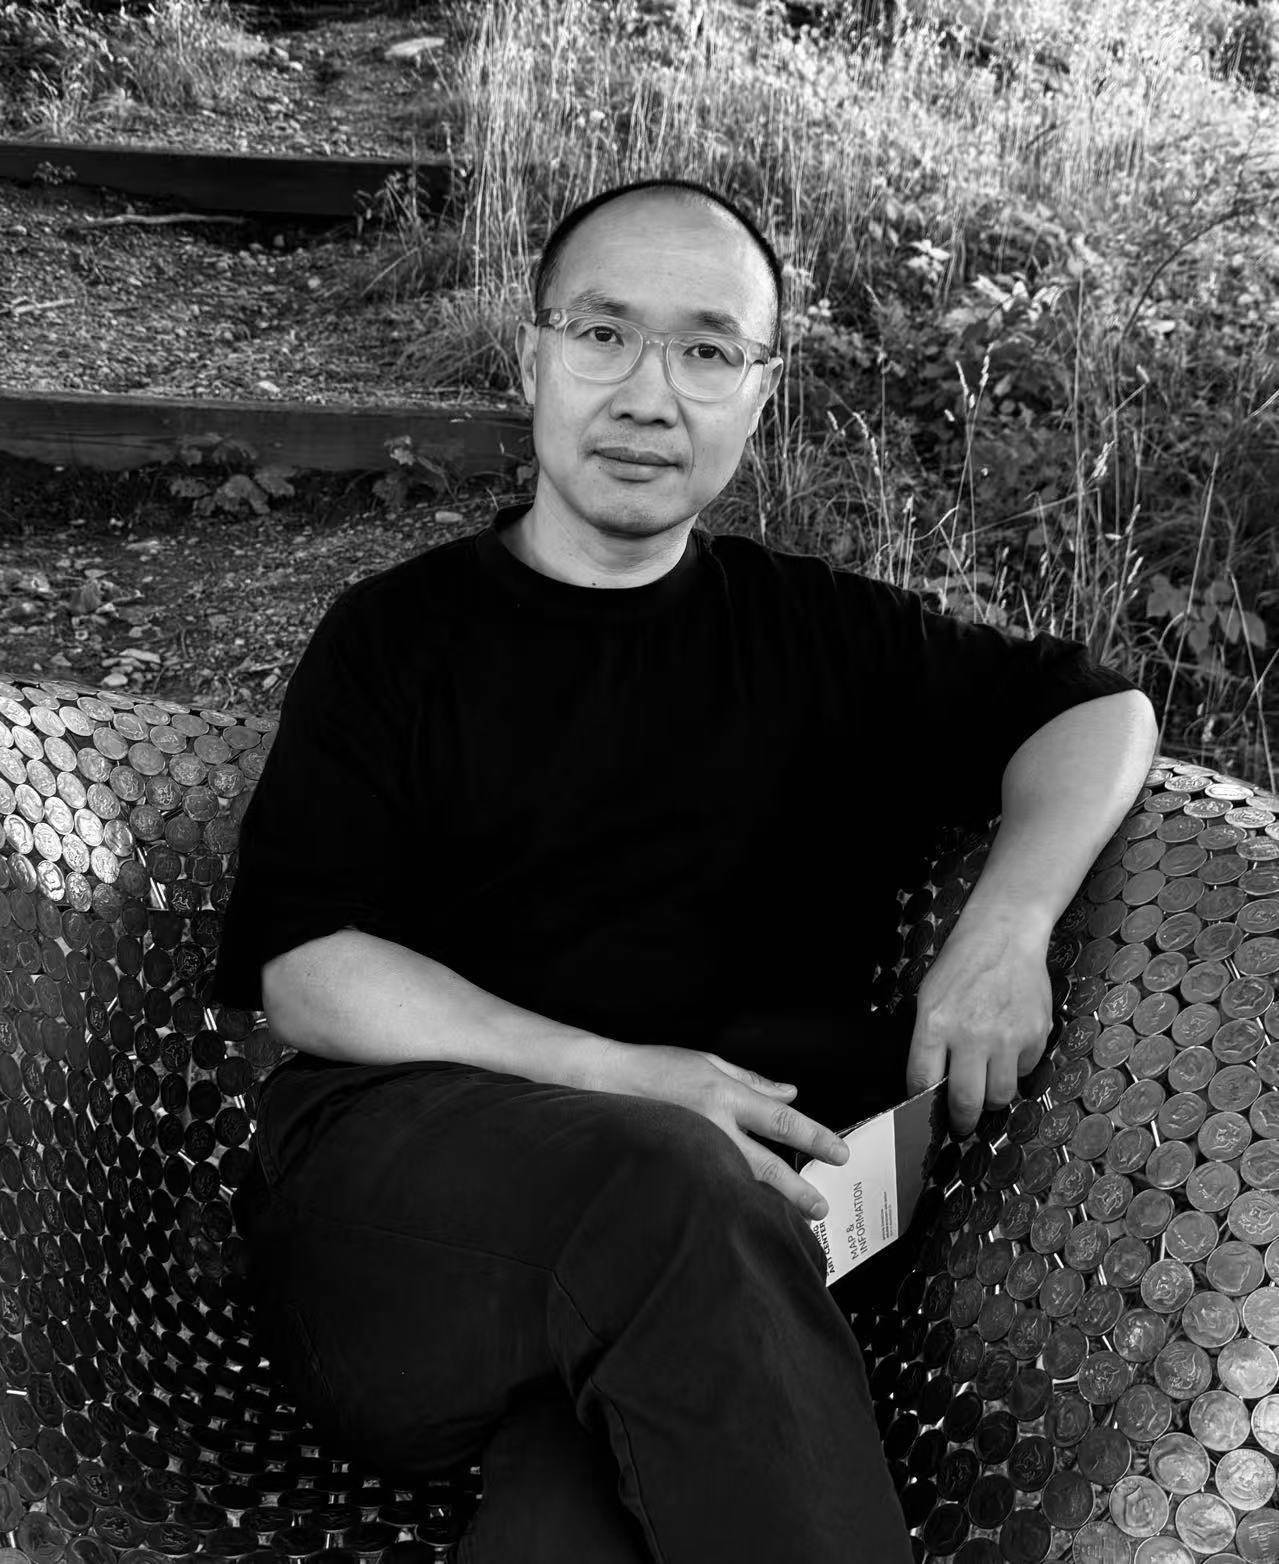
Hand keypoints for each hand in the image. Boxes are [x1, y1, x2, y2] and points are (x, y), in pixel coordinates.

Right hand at [586, 1039, 849, 1221]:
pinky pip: (710, 1186)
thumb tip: (790, 1093)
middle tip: (822, 1206)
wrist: (605, 1081)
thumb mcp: (708, 1062)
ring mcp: (692, 1149)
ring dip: (768, 1202)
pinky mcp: (675, 1165)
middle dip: (797, 1188)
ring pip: (739, 1182)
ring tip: (792, 1219)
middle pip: (765, 1165)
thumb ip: (753, 1080)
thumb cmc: (656, 1066)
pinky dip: (732, 1199)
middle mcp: (713, 1125)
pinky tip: (744, 1215)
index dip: (814, 1136)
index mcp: (725, 1094)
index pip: (780, 1120)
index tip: (839, 1151)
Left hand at [904, 913, 1053, 1136]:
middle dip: (961, 1120)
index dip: (923, 1105)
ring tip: (986, 1087)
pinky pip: (1024, 1071)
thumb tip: (931, 1085)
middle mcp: (971, 1035)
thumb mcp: (929, 998)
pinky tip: (1008, 1048)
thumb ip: (929, 1042)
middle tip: (960, 1124)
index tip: (927, 1114)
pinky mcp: (1035, 1035)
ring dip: (992, 1098)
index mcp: (935, 1024)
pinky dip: (1015, 1069)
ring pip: (1000, 1095)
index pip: (922, 1083)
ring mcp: (1007, 1037)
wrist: (1003, 937)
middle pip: (966, 1102)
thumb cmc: (961, 966)